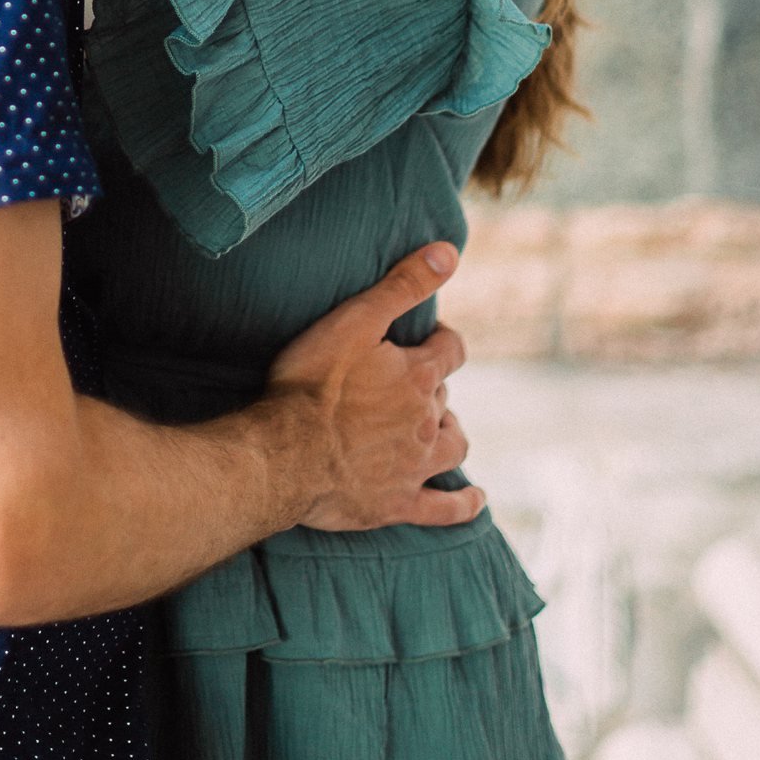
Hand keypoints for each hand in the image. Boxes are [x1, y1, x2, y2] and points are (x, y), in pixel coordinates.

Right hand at [266, 243, 483, 530]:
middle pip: (444, 397)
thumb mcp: (354, 320)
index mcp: (417, 377)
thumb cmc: (310, 383)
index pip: (450, 350)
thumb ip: (402, 285)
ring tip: (441, 426)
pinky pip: (443, 509)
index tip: (427, 335)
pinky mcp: (397, 504)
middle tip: (405, 380)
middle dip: (431, 386)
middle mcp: (426, 423)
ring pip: (453, 446)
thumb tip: (450, 250)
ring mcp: (414, 467)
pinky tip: (474, 501)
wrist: (284, 454)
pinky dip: (462, 505)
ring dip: (451, 433)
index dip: (441, 339)